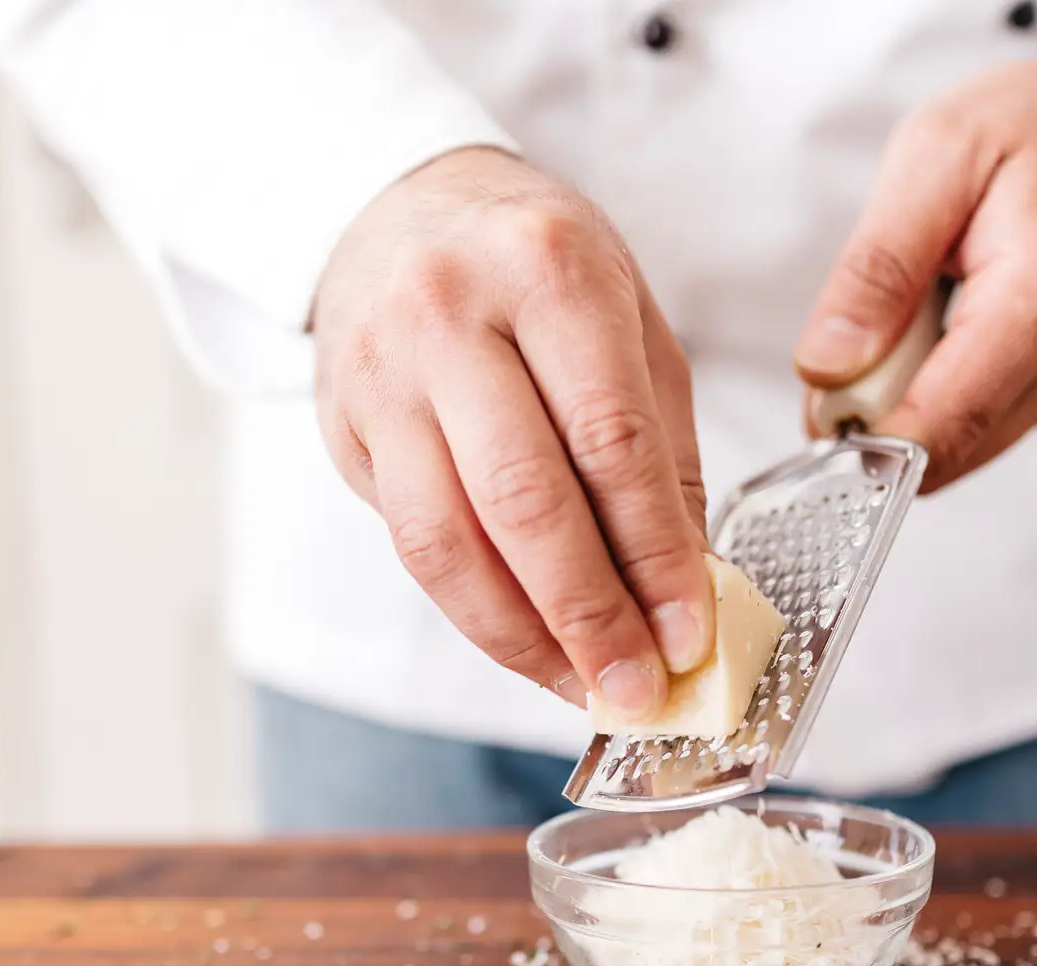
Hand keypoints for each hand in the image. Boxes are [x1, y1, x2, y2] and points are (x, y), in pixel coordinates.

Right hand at [312, 147, 712, 718]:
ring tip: (584, 686)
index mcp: (548, 270)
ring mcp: (382, 374)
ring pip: (449, 541)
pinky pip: (414, 546)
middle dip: (589, 614)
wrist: (397, 206)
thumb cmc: (534, 266)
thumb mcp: (627, 319)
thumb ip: (661, 450)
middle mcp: (450, 316)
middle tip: (639, 688)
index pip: (610, 442)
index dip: (654, 556)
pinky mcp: (344, 428)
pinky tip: (529, 647)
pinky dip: (478, 614)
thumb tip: (689, 588)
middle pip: (523, 500)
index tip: (692, 635)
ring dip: (523, 637)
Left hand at [795, 53, 1036, 489]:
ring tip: (934, 304)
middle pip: (947, 447)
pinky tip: (973, 318)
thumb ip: (878, 266)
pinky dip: (960, 384)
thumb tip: (826, 368)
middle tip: (871, 326)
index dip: (864, 440)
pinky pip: (994, 422)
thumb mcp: (938, 153)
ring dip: (922, 393)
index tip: (820, 411)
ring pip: (966, 443)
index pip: (941, 426)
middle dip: (886, 409)